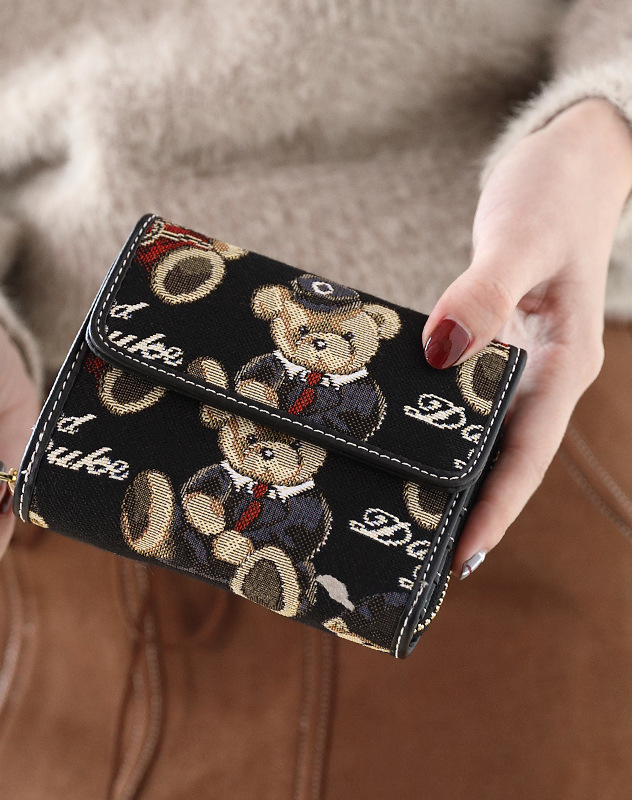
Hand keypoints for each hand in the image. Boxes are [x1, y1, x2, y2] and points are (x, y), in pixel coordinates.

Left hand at [422, 98, 631, 577]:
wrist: (569, 163)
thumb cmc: (555, 195)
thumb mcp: (521, 240)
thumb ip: (483, 294)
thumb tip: (441, 349)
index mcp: (564, 364)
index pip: (527, 453)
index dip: (497, 508)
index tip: (460, 558)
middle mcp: (540, 373)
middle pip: (503, 457)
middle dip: (467, 506)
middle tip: (415, 554)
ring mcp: (516, 361)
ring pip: (482, 432)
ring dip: (450, 471)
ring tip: (402, 512)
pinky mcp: (492, 343)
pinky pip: (463, 395)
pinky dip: (437, 421)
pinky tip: (400, 435)